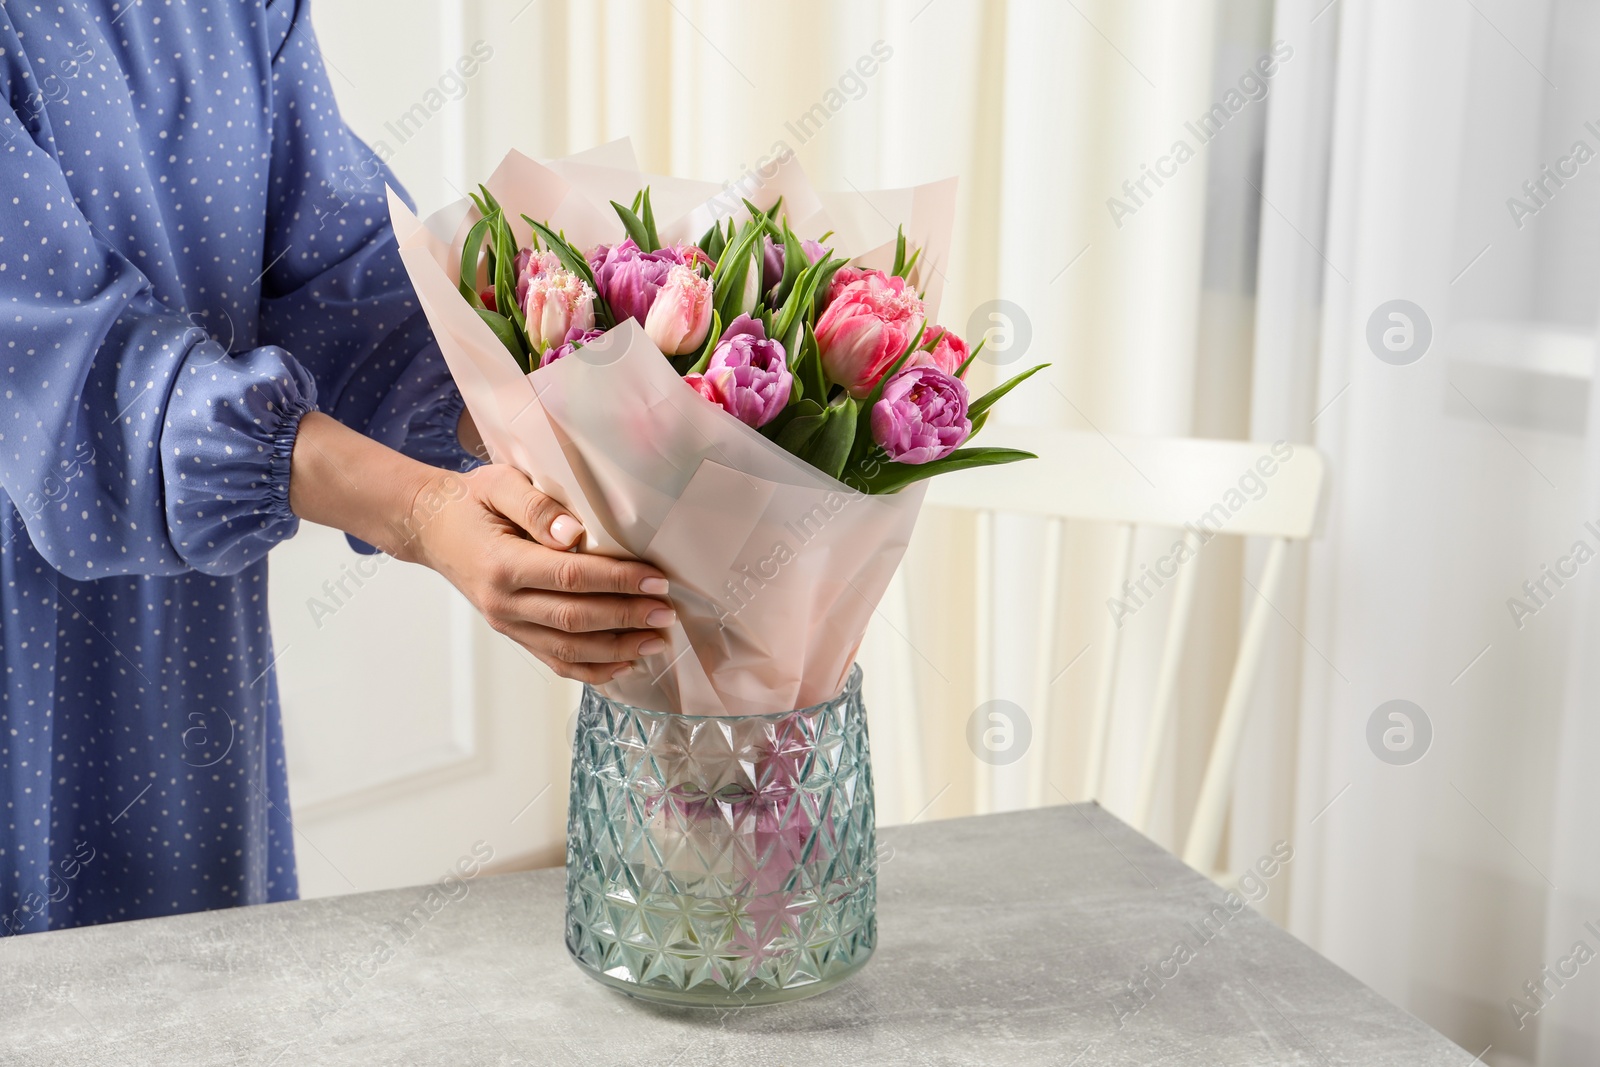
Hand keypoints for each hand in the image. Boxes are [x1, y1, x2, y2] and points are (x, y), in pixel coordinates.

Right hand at [403, 464, 674, 683]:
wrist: (432, 528)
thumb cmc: (471, 501)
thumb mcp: (498, 484)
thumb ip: (536, 506)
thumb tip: (574, 534)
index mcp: (503, 563)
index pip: (571, 578)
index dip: (618, 581)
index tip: (657, 579)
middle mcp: (504, 602)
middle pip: (575, 619)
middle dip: (627, 618)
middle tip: (668, 612)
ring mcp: (508, 625)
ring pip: (568, 650)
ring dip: (618, 649)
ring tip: (658, 641)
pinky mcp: (514, 635)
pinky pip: (556, 662)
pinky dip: (592, 670)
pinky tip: (626, 663)